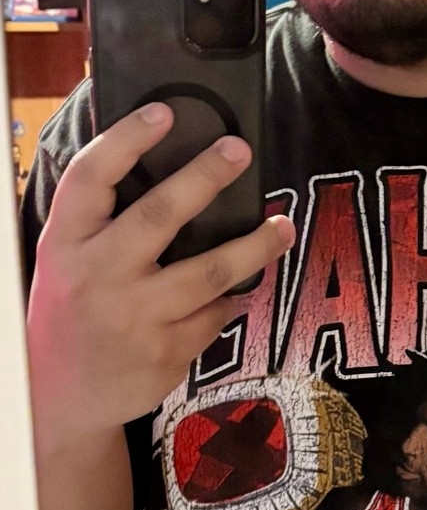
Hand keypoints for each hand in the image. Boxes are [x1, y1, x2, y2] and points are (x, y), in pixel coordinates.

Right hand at [27, 103, 294, 444]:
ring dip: (255, 245)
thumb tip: (166, 165)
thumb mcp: (65, 260)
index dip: (127, 139)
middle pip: (160, 214)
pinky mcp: (166, 351)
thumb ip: (101, 221)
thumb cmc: (70, 311)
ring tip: (283, 226)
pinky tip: (236, 289)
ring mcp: (134, 316)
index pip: (91, 177)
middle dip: (206, 177)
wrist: (61, 397)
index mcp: (66, 243)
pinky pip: (214, 314)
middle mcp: (98, 275)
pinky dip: (228, 299)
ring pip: (209, 270)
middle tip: (240, 151)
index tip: (164, 112)